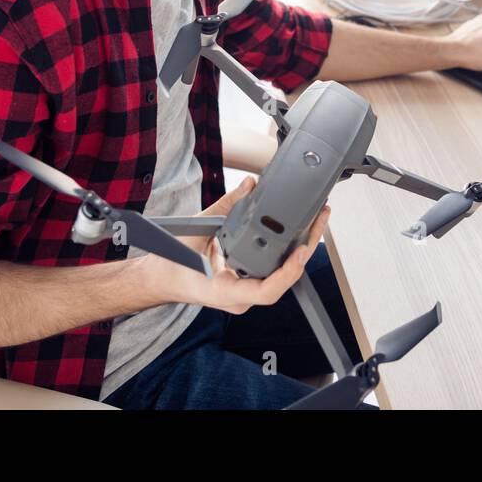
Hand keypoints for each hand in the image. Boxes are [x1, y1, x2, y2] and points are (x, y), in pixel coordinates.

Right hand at [143, 177, 331, 314]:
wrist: (161, 279)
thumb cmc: (173, 264)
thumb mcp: (197, 230)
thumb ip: (225, 207)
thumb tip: (249, 185)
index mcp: (225, 291)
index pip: (266, 291)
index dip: (288, 272)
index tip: (300, 250)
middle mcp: (241, 297)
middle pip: (283, 280)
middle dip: (305, 250)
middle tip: (319, 219)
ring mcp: (246, 293)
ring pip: (281, 276)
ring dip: (301, 249)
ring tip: (317, 220)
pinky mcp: (248, 283)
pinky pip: (273, 271)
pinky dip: (287, 252)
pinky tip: (299, 232)